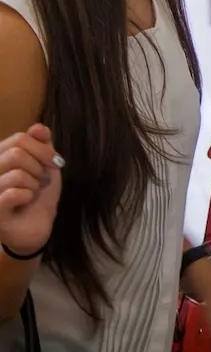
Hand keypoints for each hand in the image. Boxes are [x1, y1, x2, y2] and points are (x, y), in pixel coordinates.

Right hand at [0, 124, 61, 255]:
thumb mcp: (45, 165)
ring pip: (16, 174)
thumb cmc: (38, 194)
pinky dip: (27, 196)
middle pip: (16, 154)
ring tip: (31, 194)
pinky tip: (24, 203)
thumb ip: (42, 144)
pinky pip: (12, 193)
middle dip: (38, 168)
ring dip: (34, 184)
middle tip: (40, 182)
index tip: (54, 162)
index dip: (43, 149)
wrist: (37, 227)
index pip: (20, 138)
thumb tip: (38, 127)